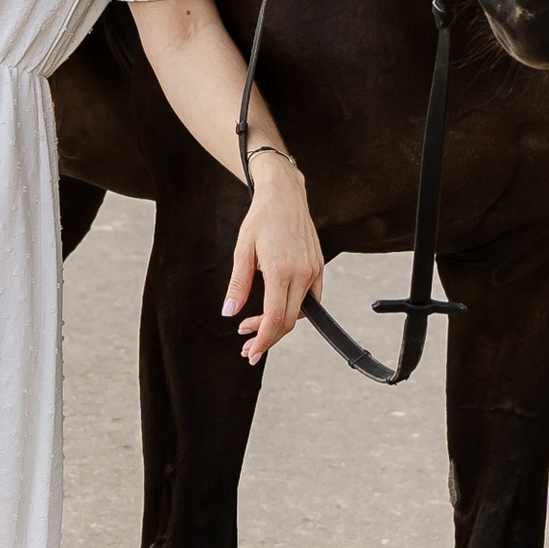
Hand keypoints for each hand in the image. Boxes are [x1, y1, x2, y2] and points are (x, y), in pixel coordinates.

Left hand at [223, 160, 322, 367]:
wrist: (285, 195)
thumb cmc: (261, 219)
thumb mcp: (242, 250)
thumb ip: (239, 284)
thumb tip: (229, 313)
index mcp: (281, 270)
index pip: (275, 318)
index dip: (263, 340)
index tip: (251, 352)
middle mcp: (302, 273)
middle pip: (289, 321)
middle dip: (268, 337)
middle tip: (247, 346)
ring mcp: (314, 270)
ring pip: (300, 312)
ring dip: (278, 324)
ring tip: (254, 325)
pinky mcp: (319, 267)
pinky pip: (310, 299)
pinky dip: (293, 309)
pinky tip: (275, 308)